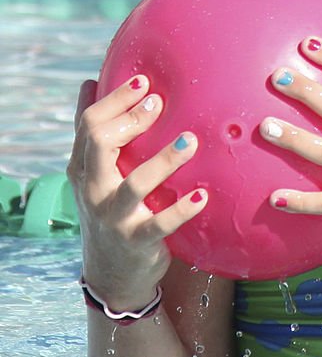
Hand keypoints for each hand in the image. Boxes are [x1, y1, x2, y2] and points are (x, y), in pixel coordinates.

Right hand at [68, 74, 206, 308]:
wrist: (113, 274)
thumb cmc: (112, 211)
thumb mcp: (97, 174)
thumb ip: (96, 134)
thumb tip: (89, 82)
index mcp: (84, 168)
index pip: (89, 125)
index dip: (115, 100)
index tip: (144, 82)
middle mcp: (93, 190)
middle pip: (100, 143)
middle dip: (131, 120)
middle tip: (160, 103)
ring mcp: (113, 217)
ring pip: (134, 184)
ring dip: (164, 161)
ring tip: (190, 141)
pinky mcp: (137, 241)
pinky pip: (161, 224)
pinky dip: (182, 209)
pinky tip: (203, 196)